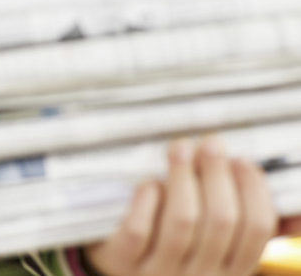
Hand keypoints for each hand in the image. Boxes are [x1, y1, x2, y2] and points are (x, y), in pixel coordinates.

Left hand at [84, 137, 277, 275]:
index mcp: (231, 269)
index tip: (242, 160)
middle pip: (220, 220)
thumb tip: (293, 209)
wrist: (122, 272)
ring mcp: (159, 272)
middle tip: (210, 143)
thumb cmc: (173, 245)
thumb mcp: (214, 245)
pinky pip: (138, 231)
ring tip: (180, 147)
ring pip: (182, 222)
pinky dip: (146, 200)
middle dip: (217, 174)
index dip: (253, 190)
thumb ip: (246, 223)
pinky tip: (148, 183)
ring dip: (183, 177)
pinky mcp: (123, 262)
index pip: (257, 229)